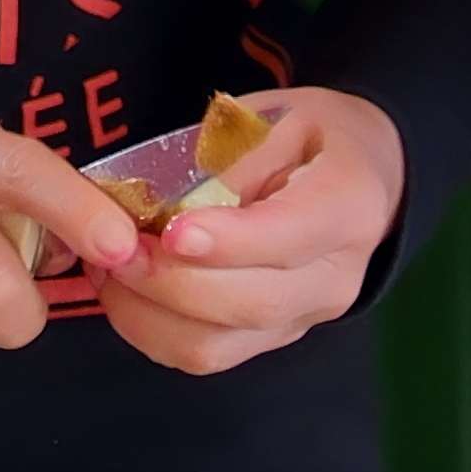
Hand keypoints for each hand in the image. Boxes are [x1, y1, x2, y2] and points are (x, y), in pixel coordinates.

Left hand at [106, 87, 399, 375]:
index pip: (289, 236)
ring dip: (148, 314)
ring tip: (108, 269)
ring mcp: (305, 317)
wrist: (362, 176)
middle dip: (169, 283)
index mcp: (349, 205)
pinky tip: (125, 292)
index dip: (228, 242)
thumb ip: (227, 160)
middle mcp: (335, 277)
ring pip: (218, 345)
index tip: (170, 233)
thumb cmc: (310, 137)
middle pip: (249, 303)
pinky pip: (205, 354)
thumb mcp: (274, 117)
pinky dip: (152, 330)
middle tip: (114, 248)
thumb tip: (167, 208)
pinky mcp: (272, 339)